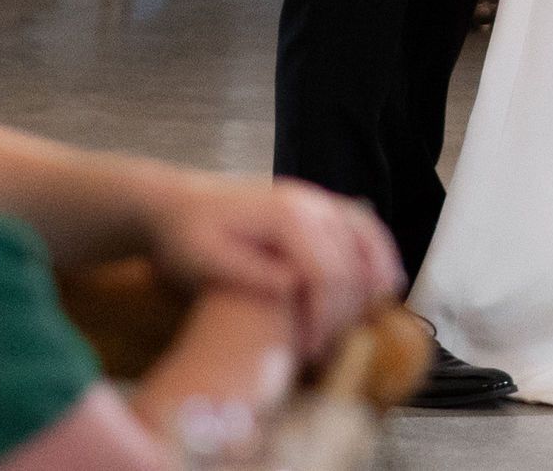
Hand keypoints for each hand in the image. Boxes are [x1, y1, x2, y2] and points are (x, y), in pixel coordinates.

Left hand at [140, 168, 401, 360]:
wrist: (172, 205)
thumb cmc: (184, 237)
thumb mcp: (206, 261)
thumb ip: (251, 274)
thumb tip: (295, 288)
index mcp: (283, 215)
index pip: (325, 271)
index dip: (324, 317)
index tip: (309, 352)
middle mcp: (306, 201)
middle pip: (351, 260)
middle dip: (346, 310)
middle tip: (327, 349)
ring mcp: (313, 200)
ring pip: (366, 235)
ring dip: (375, 278)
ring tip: (371, 318)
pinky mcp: (313, 207)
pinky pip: (359, 225)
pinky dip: (377, 251)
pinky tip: (381, 280)